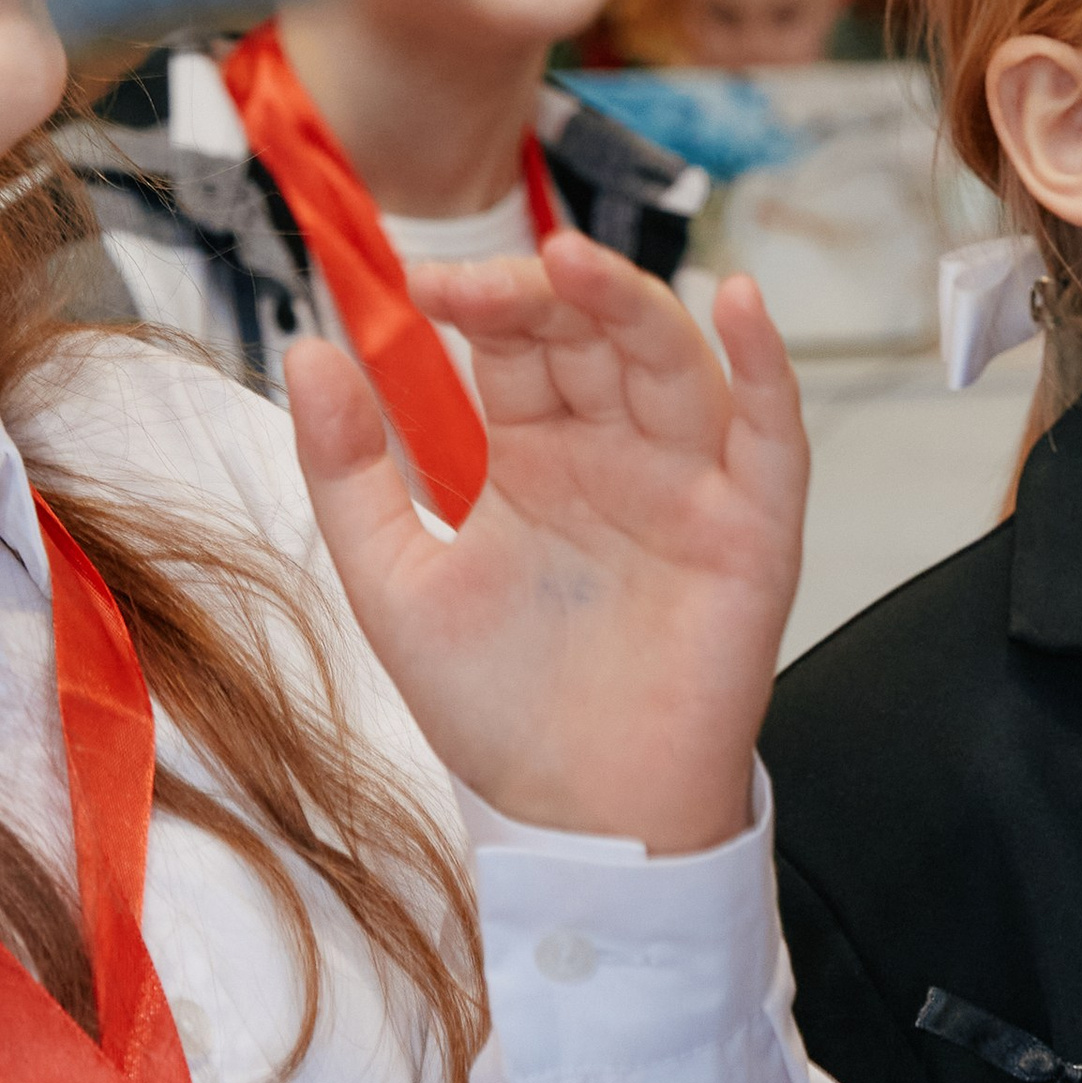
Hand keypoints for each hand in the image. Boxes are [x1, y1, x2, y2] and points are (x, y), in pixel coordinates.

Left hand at [282, 230, 805, 855]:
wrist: (578, 817)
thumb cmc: (496, 712)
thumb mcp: (392, 580)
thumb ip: (347, 469)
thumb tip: (308, 348)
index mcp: (535, 455)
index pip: (516, 338)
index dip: (473, 297)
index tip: (412, 286)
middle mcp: (616, 455)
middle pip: (591, 332)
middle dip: (536, 293)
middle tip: (472, 287)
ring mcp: (689, 487)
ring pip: (672, 361)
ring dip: (628, 301)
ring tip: (570, 264)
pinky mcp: (753, 533)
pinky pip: (773, 435)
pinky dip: (766, 365)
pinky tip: (738, 302)